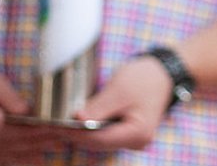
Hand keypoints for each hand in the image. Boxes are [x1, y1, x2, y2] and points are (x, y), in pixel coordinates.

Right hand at [0, 70, 62, 163]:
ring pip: (9, 151)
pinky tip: (35, 159)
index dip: (37, 129)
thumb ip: (7, 96)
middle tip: (63, 137)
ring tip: (56, 147)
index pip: (15, 126)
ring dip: (34, 151)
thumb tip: (27, 110)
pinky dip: (18, 160)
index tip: (58, 125)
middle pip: (15, 141)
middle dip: (41, 140)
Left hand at [56, 55, 172, 151]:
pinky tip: (78, 120)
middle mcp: (136, 142)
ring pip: (99, 141)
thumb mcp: (119, 90)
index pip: (99, 140)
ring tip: (63, 121)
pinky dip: (90, 128)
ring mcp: (132, 140)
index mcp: (138, 133)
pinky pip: (104, 135)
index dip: (76, 133)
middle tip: (55, 123)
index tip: (57, 125)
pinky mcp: (127, 134)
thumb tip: (76, 120)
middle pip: (98, 143)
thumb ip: (98, 108)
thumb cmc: (144, 79)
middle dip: (76, 133)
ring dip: (82, 131)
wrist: (161, 74)